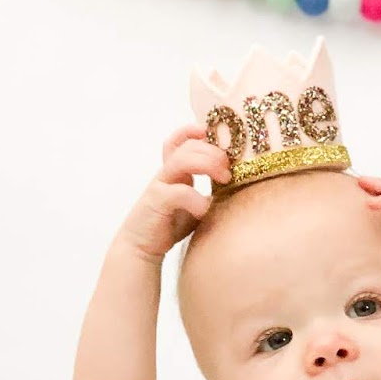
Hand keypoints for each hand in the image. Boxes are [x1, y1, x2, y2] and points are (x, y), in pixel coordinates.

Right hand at [112, 124, 231, 263]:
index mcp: (175, 172)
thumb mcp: (195, 204)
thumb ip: (211, 193)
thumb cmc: (169, 225)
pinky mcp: (156, 203)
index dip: (194, 132)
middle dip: (213, 151)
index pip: (180, 141)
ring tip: (224, 179)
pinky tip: (205, 209)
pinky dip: (196, 198)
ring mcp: (159, 186)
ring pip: (180, 160)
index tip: (214, 134)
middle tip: (229, 169)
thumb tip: (239, 187)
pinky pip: (177, 192)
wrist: (141, 247)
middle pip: (188, 146)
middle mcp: (166, 174)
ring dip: (207, 164)